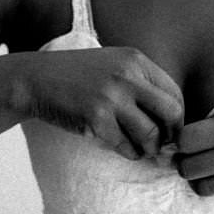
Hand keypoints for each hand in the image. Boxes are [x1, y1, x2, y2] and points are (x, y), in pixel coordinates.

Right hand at [15, 47, 183, 160]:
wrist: (37, 79)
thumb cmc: (78, 75)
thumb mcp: (114, 64)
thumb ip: (141, 81)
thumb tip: (171, 115)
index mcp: (136, 60)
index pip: (174, 92)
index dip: (177, 115)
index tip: (170, 128)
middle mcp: (128, 76)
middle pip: (172, 112)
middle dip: (172, 134)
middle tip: (164, 144)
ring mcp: (111, 98)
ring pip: (151, 134)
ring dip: (150, 148)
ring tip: (143, 150)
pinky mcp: (96, 119)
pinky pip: (126, 146)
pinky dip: (130, 153)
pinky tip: (125, 150)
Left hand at [175, 99, 213, 197]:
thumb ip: (212, 123)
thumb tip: (181, 140)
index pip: (185, 141)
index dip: (179, 140)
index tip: (186, 138)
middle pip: (187, 169)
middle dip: (184, 161)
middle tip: (192, 154)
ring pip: (201, 188)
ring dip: (199, 177)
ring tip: (207, 165)